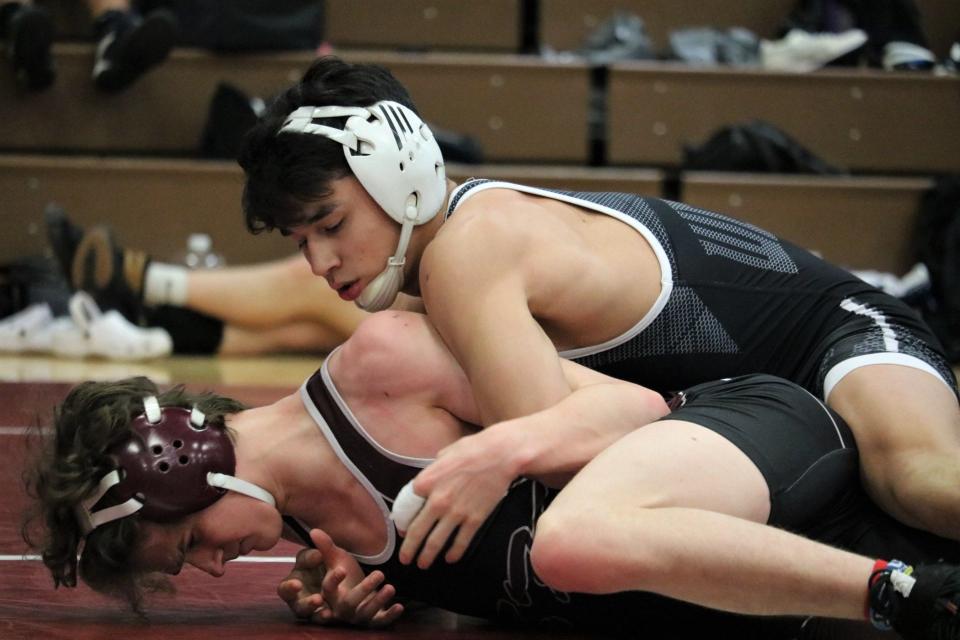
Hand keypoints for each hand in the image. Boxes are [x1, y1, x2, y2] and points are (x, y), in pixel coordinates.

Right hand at [276, 528, 403, 626]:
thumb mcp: (336, 560)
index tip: (342, 569)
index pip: (328, 589)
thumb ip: (326, 547)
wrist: (355, 594)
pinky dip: (389, 616)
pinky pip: (379, 623)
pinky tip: (399, 606)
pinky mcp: (371, 621)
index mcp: (330, 594)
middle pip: (348, 603)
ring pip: (365, 614)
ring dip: (378, 601)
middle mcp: (340, 608)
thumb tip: (315, 530)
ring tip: (391, 587)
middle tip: (379, 573)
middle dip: (363, 590)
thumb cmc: (344, 575)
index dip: (333, 581)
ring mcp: (356, 616)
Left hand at [397, 427, 516, 568]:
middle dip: (409, 549)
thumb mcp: (443, 455)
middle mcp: (437, 501)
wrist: (501, 455)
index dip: (402, 522)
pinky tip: (450, 558)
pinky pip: (460, 542)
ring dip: (427, 556)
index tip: (402, 530)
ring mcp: (456, 512)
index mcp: (425, 482)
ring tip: (423, 564)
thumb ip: (431, 471)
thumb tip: (427, 482)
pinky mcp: (474, 519)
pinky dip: (453, 553)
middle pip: (417, 532)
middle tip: (405, 559)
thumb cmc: (472, 449)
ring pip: (436, 542)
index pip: (405, 509)